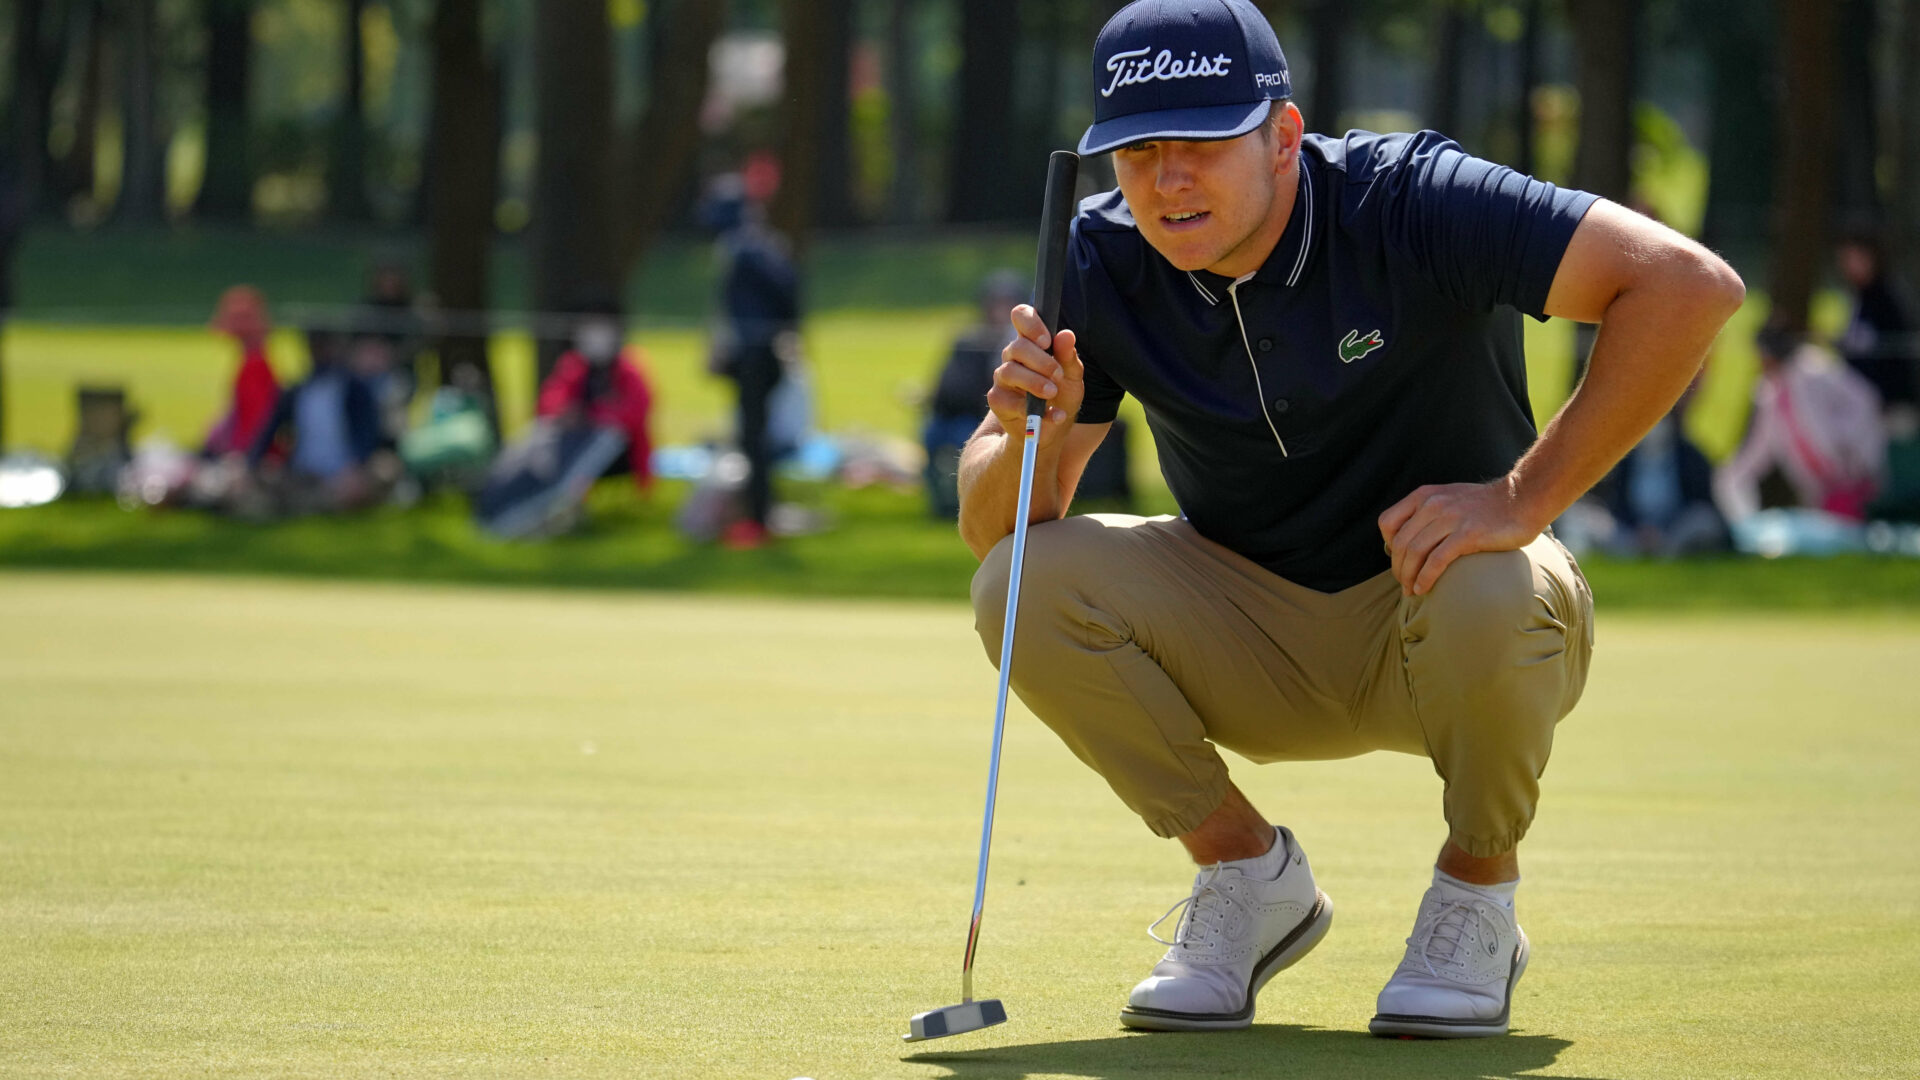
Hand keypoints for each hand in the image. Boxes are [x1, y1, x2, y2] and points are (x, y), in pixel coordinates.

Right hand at [988, 304, 1082, 449]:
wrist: (1052, 430)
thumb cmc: (1061, 396)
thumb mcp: (1072, 377)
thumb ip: (1068, 356)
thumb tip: (1066, 335)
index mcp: (1031, 342)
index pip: (1021, 316)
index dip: (1030, 323)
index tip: (1046, 341)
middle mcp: (1012, 356)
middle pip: (1017, 347)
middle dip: (1041, 361)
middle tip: (1058, 375)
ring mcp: (1002, 378)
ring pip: (1010, 371)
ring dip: (1035, 382)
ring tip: (1052, 393)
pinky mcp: (997, 401)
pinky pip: (1012, 402)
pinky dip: (1036, 411)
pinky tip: (1054, 416)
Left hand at [1378, 478, 1544, 595]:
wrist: (1522, 499)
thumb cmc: (1486, 505)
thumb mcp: (1449, 498)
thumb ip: (1428, 512)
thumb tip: (1410, 538)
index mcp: (1424, 496)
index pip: (1387, 522)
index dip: (1387, 545)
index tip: (1399, 560)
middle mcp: (1433, 505)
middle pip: (1399, 543)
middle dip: (1398, 568)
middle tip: (1403, 584)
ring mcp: (1450, 519)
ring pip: (1414, 553)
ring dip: (1408, 577)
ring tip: (1411, 591)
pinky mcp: (1467, 535)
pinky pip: (1436, 561)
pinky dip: (1425, 578)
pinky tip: (1424, 589)